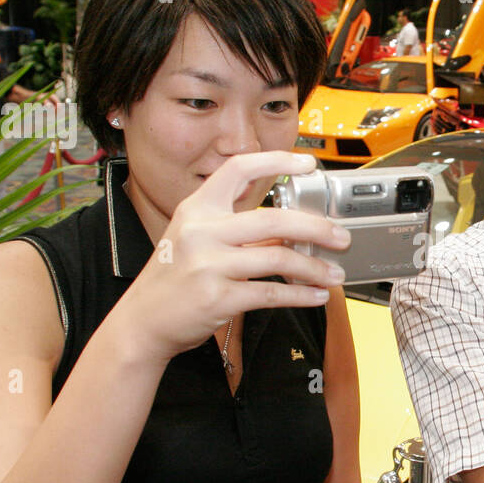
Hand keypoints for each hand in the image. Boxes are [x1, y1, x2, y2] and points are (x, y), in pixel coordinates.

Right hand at [113, 151, 351, 364]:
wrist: (143, 321)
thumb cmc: (173, 277)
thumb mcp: (194, 237)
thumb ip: (234, 225)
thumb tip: (289, 225)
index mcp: (197, 208)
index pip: (239, 169)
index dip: (276, 161)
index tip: (308, 164)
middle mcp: (203, 231)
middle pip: (273, 220)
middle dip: (316, 228)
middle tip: (340, 236)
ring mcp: (210, 265)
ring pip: (278, 259)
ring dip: (314, 268)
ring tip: (334, 273)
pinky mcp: (219, 298)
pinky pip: (271, 293)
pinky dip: (301, 295)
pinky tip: (317, 296)